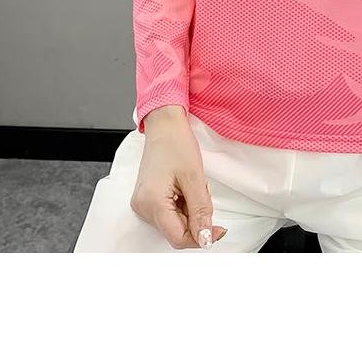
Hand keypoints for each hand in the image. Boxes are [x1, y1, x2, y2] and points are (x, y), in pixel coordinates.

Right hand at [130, 105, 227, 248]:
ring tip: (192, 185)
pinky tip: (184, 186)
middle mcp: (143, 207)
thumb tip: (206, 238)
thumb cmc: (176, 142)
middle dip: (195, 217)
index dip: (201, 236)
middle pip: (176, 230)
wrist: (165, 124)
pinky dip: (183, 204)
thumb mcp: (195, 177)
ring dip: (190, 209)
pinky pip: (169, 212)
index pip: (178, 238)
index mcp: (151, 203)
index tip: (217, 229)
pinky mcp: (147, 198)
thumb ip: (201, 211)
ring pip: (174, 222)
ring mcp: (143, 203)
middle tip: (203, 192)